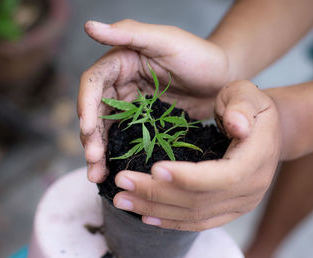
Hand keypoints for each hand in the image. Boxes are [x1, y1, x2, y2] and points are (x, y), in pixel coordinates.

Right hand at [78, 19, 231, 181]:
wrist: (225, 79)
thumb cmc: (199, 54)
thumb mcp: (165, 40)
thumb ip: (129, 32)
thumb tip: (89, 26)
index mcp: (121, 62)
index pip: (94, 83)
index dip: (87, 105)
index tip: (87, 128)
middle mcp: (122, 85)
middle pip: (96, 111)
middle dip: (91, 136)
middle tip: (93, 160)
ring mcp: (133, 107)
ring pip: (107, 129)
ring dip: (99, 151)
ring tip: (97, 175)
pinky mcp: (145, 124)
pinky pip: (125, 139)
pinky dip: (116, 155)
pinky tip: (112, 172)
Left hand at [113, 80, 281, 230]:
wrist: (269, 132)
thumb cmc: (253, 108)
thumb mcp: (249, 96)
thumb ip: (242, 107)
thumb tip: (238, 125)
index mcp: (257, 160)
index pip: (221, 177)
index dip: (188, 177)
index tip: (154, 168)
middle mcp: (250, 190)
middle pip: (199, 200)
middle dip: (157, 193)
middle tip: (121, 182)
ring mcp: (240, 204)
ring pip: (194, 215)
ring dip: (155, 209)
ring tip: (122, 200)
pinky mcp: (228, 210)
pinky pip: (198, 221)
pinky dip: (170, 220)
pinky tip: (145, 215)